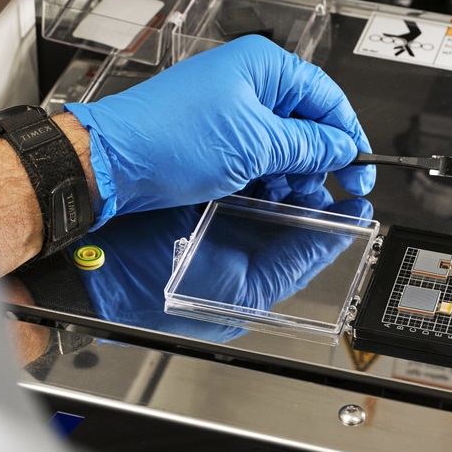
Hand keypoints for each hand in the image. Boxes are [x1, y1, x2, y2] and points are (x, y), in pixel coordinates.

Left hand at [64, 36, 374, 225]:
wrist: (117, 162)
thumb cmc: (170, 139)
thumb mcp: (256, 146)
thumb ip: (307, 146)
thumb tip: (340, 148)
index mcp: (263, 67)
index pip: (326, 97)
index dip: (348, 134)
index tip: (361, 167)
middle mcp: (248, 81)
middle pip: (306, 119)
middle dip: (322, 157)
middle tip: (338, 190)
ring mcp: (231, 108)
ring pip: (282, 140)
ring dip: (297, 170)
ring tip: (303, 197)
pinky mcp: (216, 135)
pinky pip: (257, 152)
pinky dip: (271, 174)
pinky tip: (275, 195)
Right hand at [76, 183, 372, 341]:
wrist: (94, 275)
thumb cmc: (153, 299)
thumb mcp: (243, 292)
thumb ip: (295, 263)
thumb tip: (338, 234)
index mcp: (255, 270)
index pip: (310, 241)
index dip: (337, 217)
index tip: (358, 196)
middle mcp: (239, 241)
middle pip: (292, 206)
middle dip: (313, 184)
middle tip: (327, 167)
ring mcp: (218, 215)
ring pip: (268, 183)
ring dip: (286, 168)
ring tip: (298, 159)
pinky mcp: (198, 191)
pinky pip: (237, 170)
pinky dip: (255, 160)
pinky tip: (264, 152)